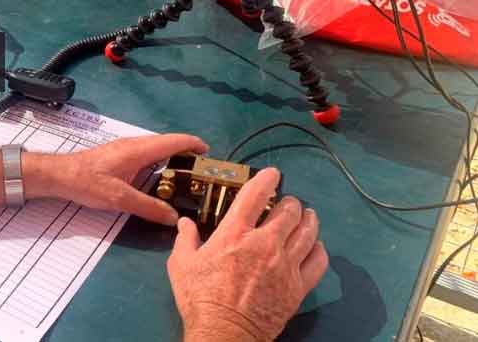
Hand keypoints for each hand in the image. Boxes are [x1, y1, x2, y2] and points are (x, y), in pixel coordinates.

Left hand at [51, 134, 207, 224]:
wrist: (59, 175)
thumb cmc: (87, 182)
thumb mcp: (120, 198)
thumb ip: (148, 207)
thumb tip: (173, 217)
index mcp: (138, 150)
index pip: (174, 141)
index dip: (193, 144)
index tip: (208, 153)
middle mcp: (134, 145)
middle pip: (167, 143)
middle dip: (186, 152)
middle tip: (200, 170)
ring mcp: (125, 149)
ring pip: (155, 148)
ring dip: (171, 156)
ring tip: (184, 174)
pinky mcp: (118, 156)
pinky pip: (145, 154)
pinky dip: (158, 161)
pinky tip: (158, 176)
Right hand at [167, 168, 328, 341]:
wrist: (224, 333)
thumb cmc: (200, 299)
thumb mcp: (181, 265)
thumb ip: (185, 239)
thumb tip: (184, 223)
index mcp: (234, 233)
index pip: (256, 194)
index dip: (268, 178)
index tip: (273, 174)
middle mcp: (264, 243)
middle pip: (289, 211)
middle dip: (289, 202)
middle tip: (286, 204)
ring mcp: (285, 264)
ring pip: (308, 231)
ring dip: (308, 219)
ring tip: (306, 216)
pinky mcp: (298, 286)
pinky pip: (318, 260)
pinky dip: (318, 248)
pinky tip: (314, 246)